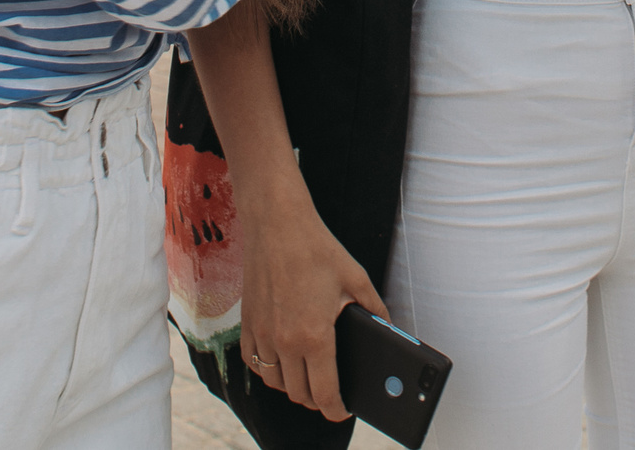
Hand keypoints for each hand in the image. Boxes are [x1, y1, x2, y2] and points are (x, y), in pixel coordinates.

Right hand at [240, 194, 386, 419]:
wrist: (276, 224)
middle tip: (331, 392)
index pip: (324, 393)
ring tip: (309, 377)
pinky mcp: (247, 324)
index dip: (336, 410)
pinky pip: (254, 364)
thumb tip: (387, 328)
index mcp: (315, 336)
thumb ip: (374, 309)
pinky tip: (282, 360)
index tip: (344, 410)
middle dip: (318, 399)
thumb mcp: (356, 278)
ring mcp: (262, 335)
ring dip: (293, 386)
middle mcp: (285, 342)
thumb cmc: (316, 248)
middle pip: (299, 394)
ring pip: (276, 383)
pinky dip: (268, 370)